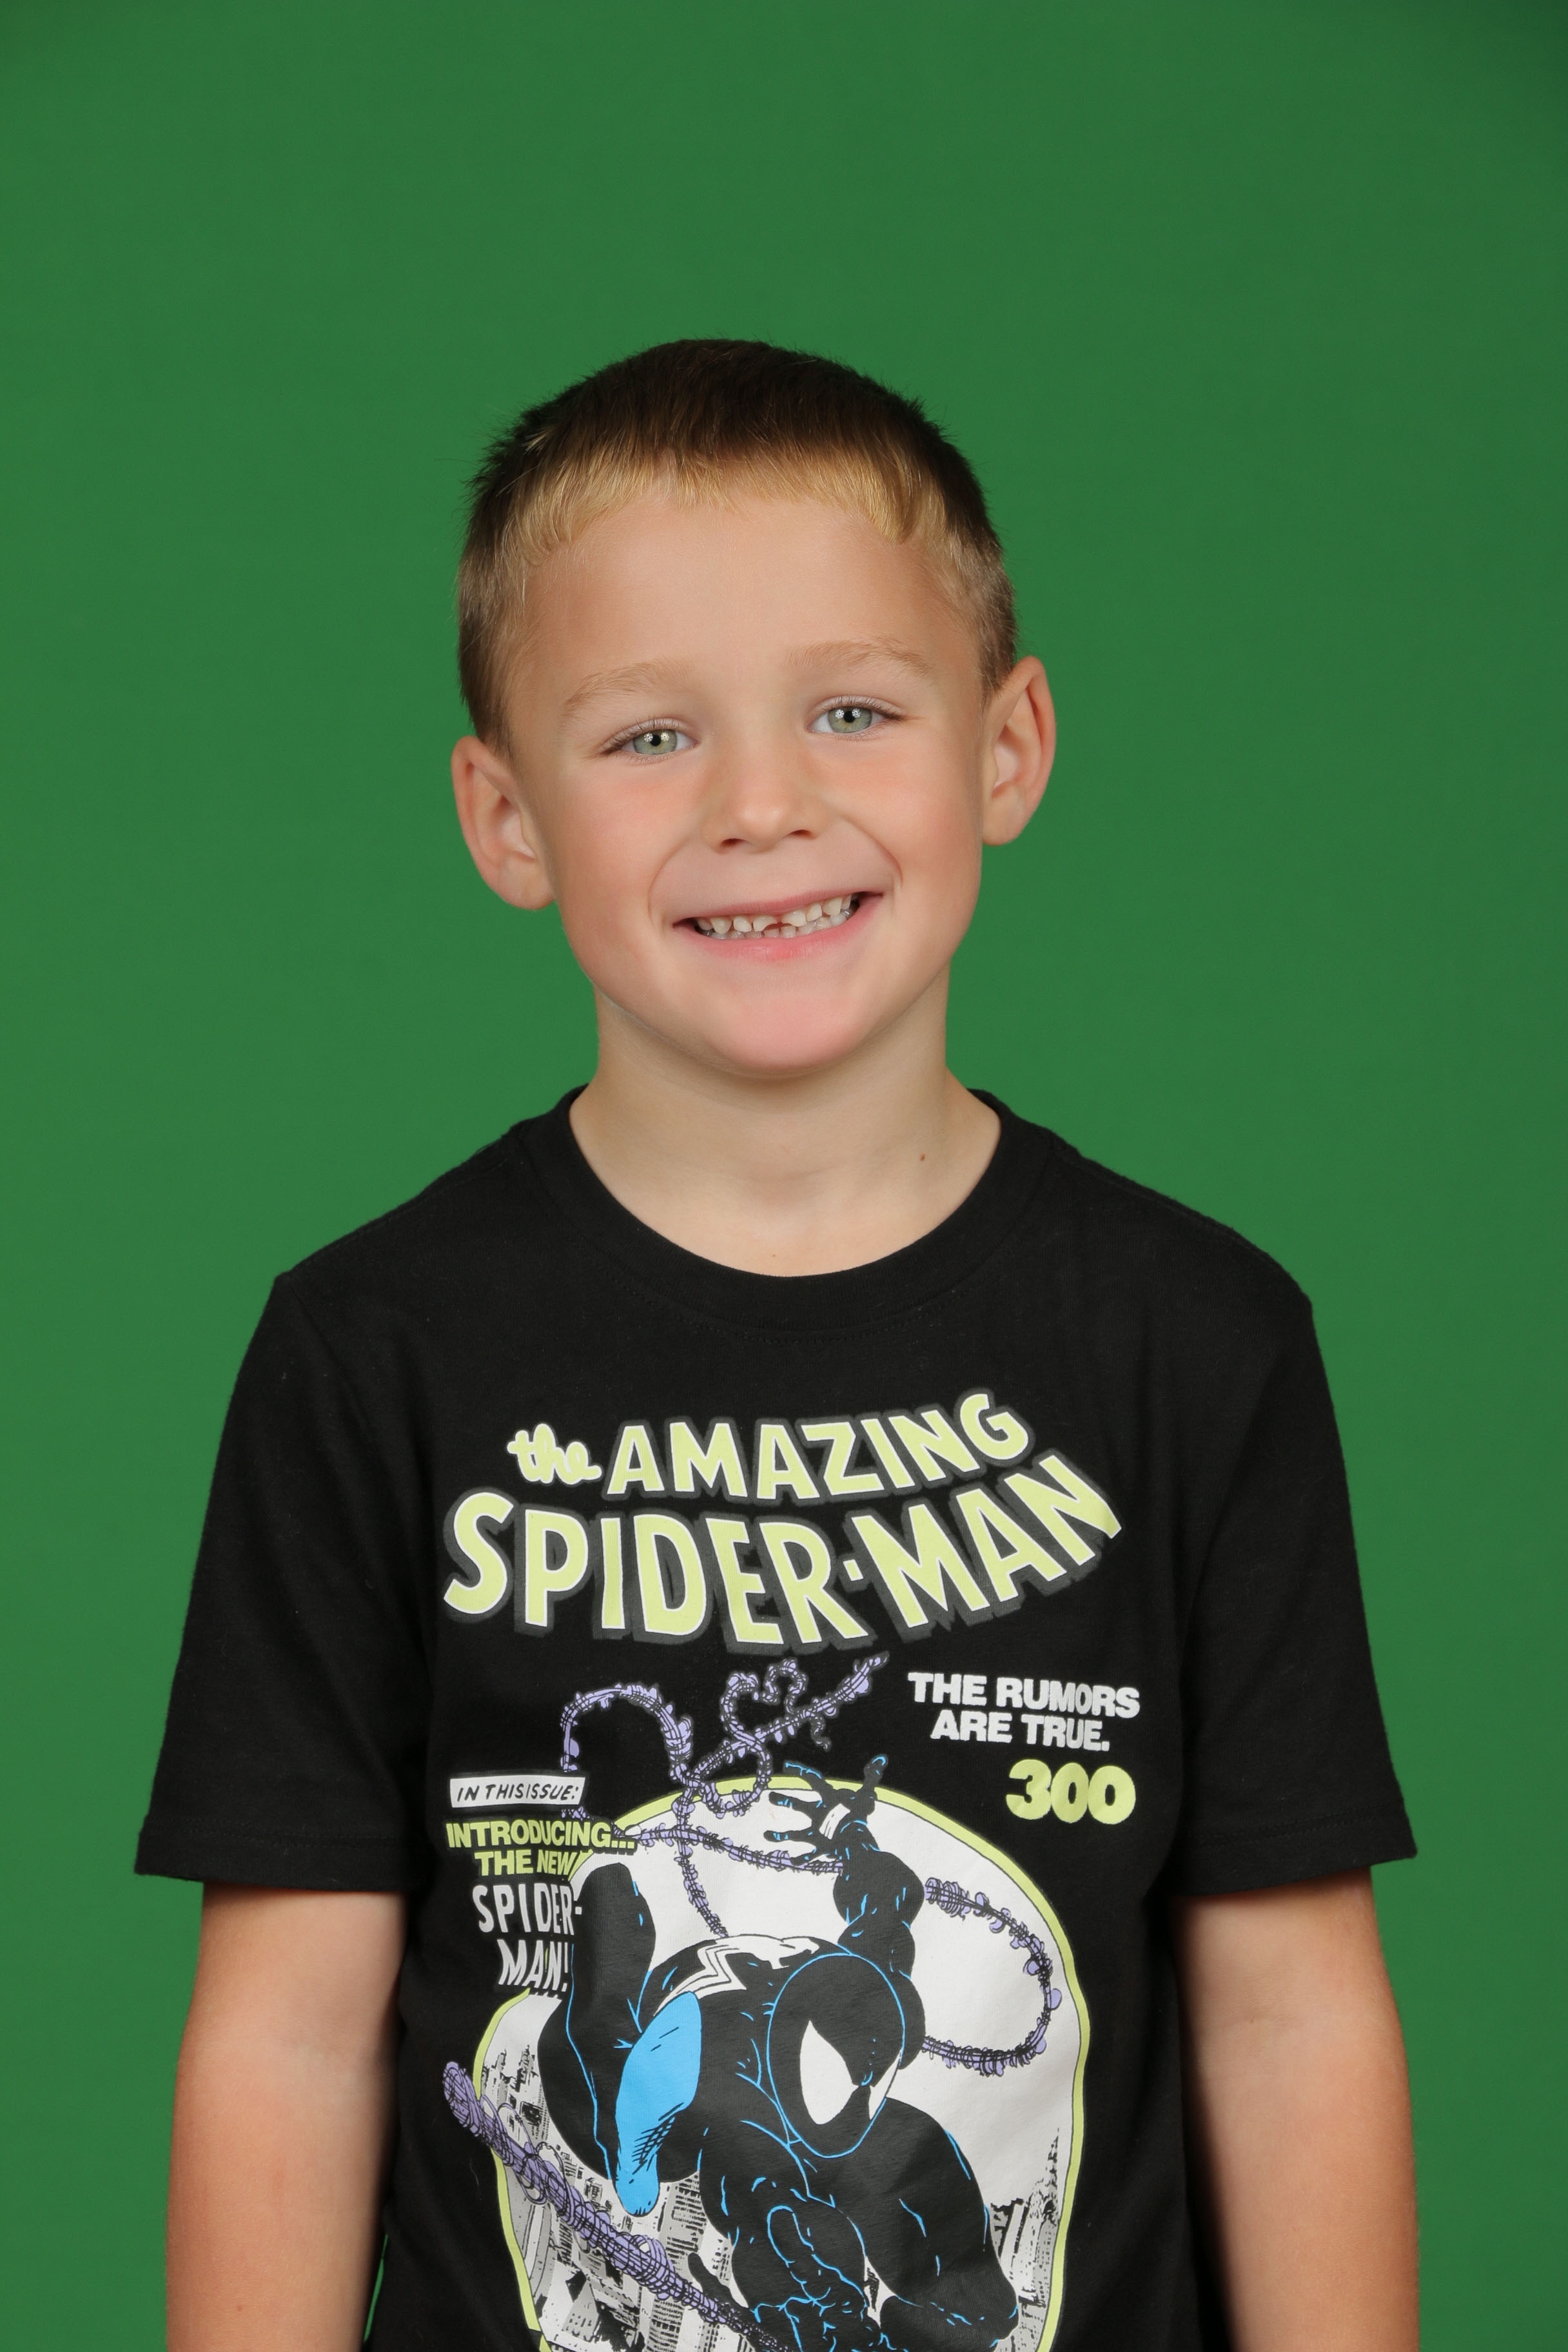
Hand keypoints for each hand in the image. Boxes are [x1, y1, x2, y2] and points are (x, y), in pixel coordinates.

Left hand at [765, 1755, 884, 1856]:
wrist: (857, 1840)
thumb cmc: (862, 1816)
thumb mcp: (867, 1794)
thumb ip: (872, 1778)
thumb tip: (881, 1759)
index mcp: (829, 1800)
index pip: (814, 1781)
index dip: (800, 1772)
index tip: (786, 1766)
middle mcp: (819, 1815)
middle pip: (799, 1805)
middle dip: (785, 1800)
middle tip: (770, 1796)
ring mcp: (818, 1832)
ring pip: (796, 1834)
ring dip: (780, 1835)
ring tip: (765, 1835)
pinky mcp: (820, 1848)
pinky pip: (809, 1855)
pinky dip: (801, 1858)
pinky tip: (791, 1860)